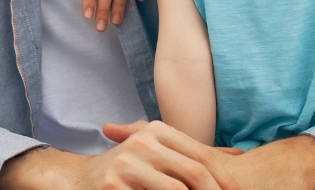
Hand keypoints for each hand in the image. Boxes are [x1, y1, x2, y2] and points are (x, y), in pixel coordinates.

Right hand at [90, 120, 242, 189]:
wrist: (77, 180)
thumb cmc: (127, 169)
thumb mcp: (157, 151)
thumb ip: (191, 153)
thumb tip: (237, 155)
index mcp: (155, 130)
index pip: (201, 155)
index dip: (225, 178)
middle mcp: (142, 142)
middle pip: (194, 172)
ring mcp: (127, 165)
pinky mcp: (113, 186)